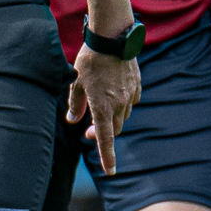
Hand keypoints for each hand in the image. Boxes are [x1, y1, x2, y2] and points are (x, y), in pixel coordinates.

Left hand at [67, 44, 142, 175]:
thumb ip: (75, 104)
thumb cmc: (90, 60)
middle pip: (115, 129)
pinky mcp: (136, 85)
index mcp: (102, 107)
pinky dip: (123, 104)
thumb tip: (73, 120)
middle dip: (102, 133)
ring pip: (123, 116)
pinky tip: (114, 95)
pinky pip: (131, 101)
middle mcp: (119, 104)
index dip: (107, 157)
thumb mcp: (76, 82)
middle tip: (88, 130)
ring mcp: (130, 95)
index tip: (110, 171)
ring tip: (99, 107)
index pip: (105, 139)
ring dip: (112, 118)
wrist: (112, 38)